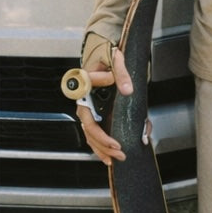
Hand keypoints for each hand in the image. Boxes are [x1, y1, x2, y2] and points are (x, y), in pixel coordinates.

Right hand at [75, 47, 132, 166]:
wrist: (102, 55)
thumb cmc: (106, 55)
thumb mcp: (115, 58)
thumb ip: (121, 72)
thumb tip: (127, 90)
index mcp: (85, 83)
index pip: (88, 93)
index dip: (103, 96)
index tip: (124, 95)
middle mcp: (84, 99)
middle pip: (88, 125)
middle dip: (103, 140)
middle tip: (119, 148)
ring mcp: (88, 110)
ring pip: (90, 135)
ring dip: (103, 148)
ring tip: (117, 157)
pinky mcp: (95, 115)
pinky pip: (94, 136)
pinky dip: (100, 148)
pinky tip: (109, 157)